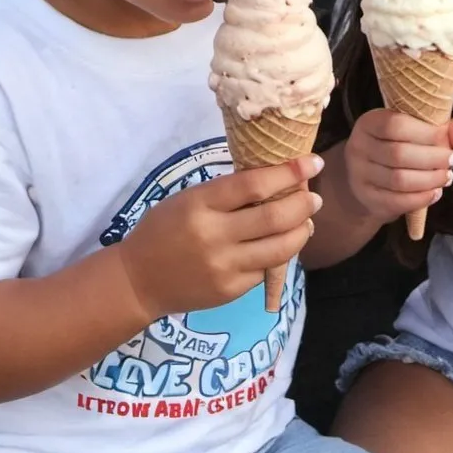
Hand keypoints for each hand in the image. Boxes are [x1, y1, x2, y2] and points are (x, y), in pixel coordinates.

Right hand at [116, 155, 323, 320]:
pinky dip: (281, 253)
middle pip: (275, 217)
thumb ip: (228, 193)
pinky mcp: (231, 291)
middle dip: (303, 203)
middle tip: (314, 196)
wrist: (138, 281)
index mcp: (201, 204)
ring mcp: (224, 267)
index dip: (289, 172)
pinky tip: (282, 243)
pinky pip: (267, 268)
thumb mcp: (190, 199)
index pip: (254, 184)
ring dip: (301, 231)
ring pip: (280, 248)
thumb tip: (275, 180)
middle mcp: (215, 236)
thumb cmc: (164, 229)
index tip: (312, 162)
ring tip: (307, 220)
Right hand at [343, 108, 452, 221]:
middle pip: (398, 154)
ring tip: (447, 176)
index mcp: (369, 122)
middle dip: (433, 158)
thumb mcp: (411, 130)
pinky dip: (421, 198)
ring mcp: (360, 175)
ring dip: (430, 180)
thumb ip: (438, 129)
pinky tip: (435, 192)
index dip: (426, 133)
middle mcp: (358, 147)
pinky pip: (397, 202)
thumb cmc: (395, 145)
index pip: (396, 125)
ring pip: (399, 180)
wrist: (367, 174)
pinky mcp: (367, 198)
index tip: (448, 140)